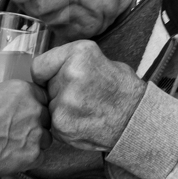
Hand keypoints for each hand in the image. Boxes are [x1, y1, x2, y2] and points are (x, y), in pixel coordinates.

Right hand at [0, 76, 50, 176]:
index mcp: (22, 90)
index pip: (39, 94)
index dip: (30, 103)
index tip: (19, 110)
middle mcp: (35, 110)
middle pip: (44, 116)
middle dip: (34, 122)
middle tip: (16, 128)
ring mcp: (37, 134)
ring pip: (45, 137)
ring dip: (34, 141)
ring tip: (16, 145)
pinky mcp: (35, 155)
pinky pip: (39, 157)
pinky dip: (29, 158)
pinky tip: (14, 158)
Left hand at [31, 40, 145, 151]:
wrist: (138, 120)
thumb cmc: (121, 90)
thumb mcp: (98, 60)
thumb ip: (69, 62)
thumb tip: (45, 68)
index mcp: (79, 53)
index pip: (39, 65)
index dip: (46, 75)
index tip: (55, 80)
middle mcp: (70, 74)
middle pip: (45, 87)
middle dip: (57, 92)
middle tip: (82, 97)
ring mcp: (65, 101)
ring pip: (50, 106)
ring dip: (62, 109)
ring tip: (86, 110)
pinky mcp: (63, 124)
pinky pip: (54, 124)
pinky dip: (66, 125)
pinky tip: (85, 122)